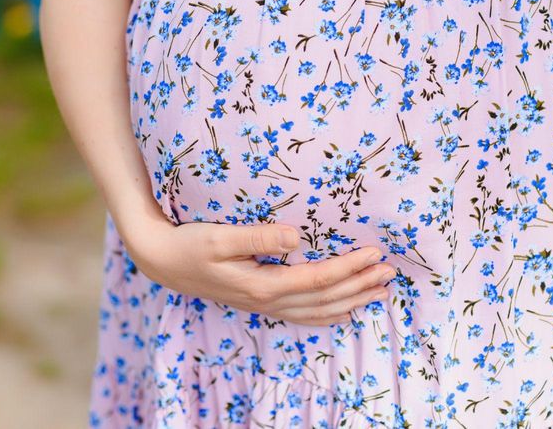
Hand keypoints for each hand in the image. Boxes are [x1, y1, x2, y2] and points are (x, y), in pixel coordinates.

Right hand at [127, 219, 394, 326]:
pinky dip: (329, 314)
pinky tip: (345, 310)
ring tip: (380, 291)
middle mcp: (267, 300)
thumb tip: (297, 237)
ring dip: (351, 300)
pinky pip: (303, 315)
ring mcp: (264, 305)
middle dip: (360, 285)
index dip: (348, 267)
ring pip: (318, 311)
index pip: (317, 279)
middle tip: (390, 272)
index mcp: (262, 285)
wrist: (162, 260)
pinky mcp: (260, 302)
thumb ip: (259, 238)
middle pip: (325, 298)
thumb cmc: (190, 243)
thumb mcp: (220, 236)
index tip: (374, 253)